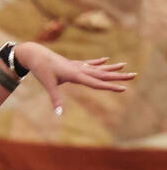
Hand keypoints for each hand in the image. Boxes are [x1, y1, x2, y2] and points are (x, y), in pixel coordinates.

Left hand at [13, 42, 135, 115]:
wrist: (36, 55)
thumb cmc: (41, 70)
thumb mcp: (48, 85)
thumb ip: (55, 99)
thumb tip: (59, 114)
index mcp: (76, 74)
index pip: (96, 83)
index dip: (110, 86)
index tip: (123, 88)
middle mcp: (80, 69)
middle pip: (103, 74)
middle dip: (118, 76)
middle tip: (134, 75)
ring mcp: (77, 65)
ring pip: (98, 68)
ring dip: (111, 68)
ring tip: (125, 66)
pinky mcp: (73, 64)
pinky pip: (89, 63)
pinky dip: (99, 62)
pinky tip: (106, 60)